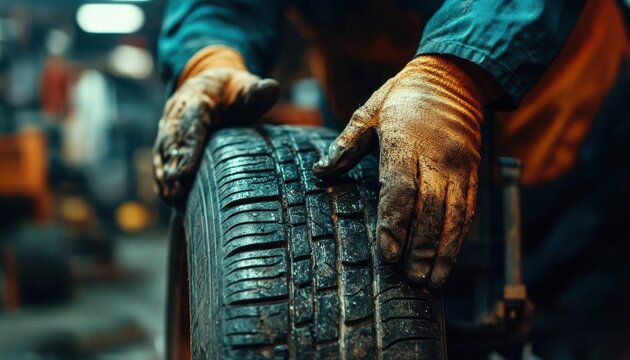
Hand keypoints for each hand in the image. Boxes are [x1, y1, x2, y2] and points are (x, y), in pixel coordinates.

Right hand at [153, 46, 278, 205]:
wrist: (212, 84)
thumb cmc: (233, 90)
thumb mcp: (247, 87)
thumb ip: (257, 92)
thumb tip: (272, 88)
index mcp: (195, 97)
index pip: (190, 124)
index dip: (187, 149)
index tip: (186, 172)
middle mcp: (176, 112)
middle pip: (171, 140)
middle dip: (173, 166)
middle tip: (177, 191)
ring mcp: (168, 125)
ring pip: (162, 151)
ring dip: (165, 175)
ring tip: (172, 199)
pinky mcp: (166, 139)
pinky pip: (161, 158)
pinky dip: (163, 177)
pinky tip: (169, 197)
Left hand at [314, 55, 484, 286]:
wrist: (453, 78)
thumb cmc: (403, 96)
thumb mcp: (369, 111)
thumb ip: (346, 144)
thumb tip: (320, 172)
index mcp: (406, 142)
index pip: (400, 189)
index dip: (394, 223)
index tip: (388, 254)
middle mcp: (437, 158)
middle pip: (430, 209)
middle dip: (421, 247)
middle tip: (411, 278)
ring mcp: (459, 167)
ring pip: (454, 215)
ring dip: (443, 250)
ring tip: (432, 280)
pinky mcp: (473, 173)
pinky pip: (468, 209)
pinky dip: (459, 237)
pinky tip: (450, 258)